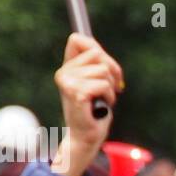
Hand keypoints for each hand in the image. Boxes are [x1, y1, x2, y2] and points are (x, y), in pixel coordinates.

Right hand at [52, 33, 122, 175]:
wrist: (86, 136)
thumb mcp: (95, 81)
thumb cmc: (94, 110)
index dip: (98, 50)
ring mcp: (67, 82)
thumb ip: (95, 64)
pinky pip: (103, 84)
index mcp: (66, 67)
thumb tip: (97, 49)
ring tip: (104, 98)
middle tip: (111, 88)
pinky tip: (103, 105)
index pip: (79, 39)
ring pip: (103, 70)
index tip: (107, 69)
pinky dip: (109, 96)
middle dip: (112, 70)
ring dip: (111, 86)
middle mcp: (63, 72)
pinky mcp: (75, 93)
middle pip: (97, 53)